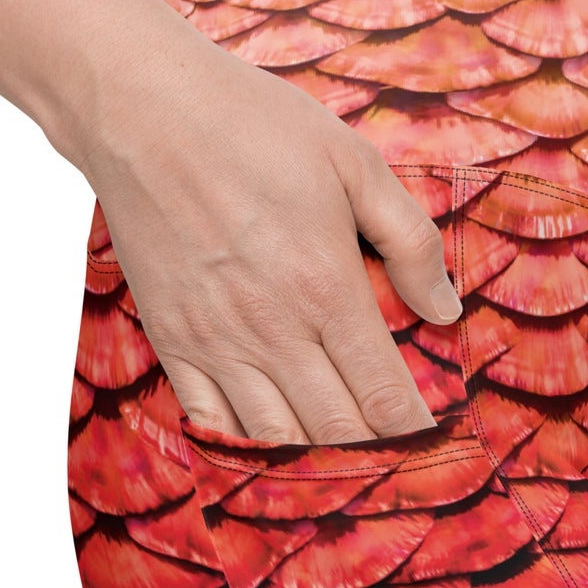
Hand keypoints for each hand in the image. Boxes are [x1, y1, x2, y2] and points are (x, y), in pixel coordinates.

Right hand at [63, 19, 461, 441]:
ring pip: (273, 439)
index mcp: (327, 287)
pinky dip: (242, 450)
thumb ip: (410, 241)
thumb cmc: (255, 127)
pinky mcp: (172, 341)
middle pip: (335, 429)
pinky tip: (267, 460)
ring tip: (342, 478)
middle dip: (374, 460)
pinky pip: (209, 421)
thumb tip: (446, 310)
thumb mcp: (356, 164)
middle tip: (399, 473)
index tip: (435, 447)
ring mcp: (217, 342)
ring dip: (312, 465)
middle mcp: (273, 329)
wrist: (141, 109)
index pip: (383, 392)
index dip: (414, 432)